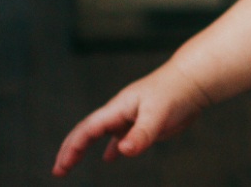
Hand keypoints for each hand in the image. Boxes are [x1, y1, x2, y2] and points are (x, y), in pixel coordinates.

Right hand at [52, 66, 211, 175]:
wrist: (192, 80)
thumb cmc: (175, 93)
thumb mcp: (157, 114)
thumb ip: (141, 133)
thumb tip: (122, 152)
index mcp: (117, 109)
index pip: (87, 130)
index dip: (72, 148)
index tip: (62, 166)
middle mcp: (119, 112)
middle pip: (88, 132)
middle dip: (70, 150)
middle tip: (58, 170)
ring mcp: (130, 117)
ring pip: (101, 135)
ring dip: (84, 148)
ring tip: (70, 164)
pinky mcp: (143, 122)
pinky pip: (121, 136)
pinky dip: (112, 148)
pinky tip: (110, 158)